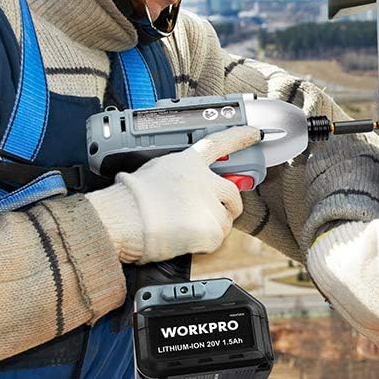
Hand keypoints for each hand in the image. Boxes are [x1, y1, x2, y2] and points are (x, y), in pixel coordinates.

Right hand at [87, 126, 259, 263]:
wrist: (124, 218)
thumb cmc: (129, 199)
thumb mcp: (153, 171)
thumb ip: (176, 176)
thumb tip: (181, 189)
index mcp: (188, 163)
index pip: (218, 144)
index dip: (239, 138)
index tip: (254, 134)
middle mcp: (204, 180)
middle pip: (232, 193)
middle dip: (228, 206)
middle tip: (213, 215)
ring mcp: (210, 204)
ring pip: (225, 220)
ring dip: (211, 228)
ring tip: (185, 230)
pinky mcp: (212, 229)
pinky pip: (216, 240)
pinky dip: (203, 245)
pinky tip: (183, 240)